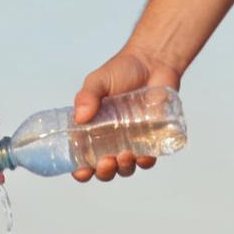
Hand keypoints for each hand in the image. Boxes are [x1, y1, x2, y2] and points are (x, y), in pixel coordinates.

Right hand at [71, 48, 182, 182]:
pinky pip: (148, 159)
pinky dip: (145, 162)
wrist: (154, 62)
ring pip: (125, 168)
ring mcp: (132, 141)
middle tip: (105, 162)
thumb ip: (87, 97)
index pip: (82, 157)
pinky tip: (143, 156)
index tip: (81, 171)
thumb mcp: (98, 81)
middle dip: (104, 172)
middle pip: (104, 169)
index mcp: (93, 130)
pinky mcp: (152, 139)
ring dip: (123, 168)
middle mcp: (111, 140)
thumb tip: (80, 117)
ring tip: (124, 156)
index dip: (80, 170)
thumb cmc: (122, 70)